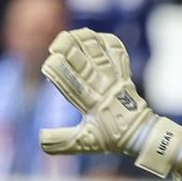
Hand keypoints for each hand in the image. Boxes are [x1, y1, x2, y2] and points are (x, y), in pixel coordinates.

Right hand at [38, 27, 181, 177]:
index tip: (49, 66)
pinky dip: (104, 40)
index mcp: (89, 102)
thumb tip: (40, 140)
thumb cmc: (112, 138)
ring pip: (96, 47)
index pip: (66, 78)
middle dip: (65, 46)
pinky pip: (115, 49)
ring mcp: (113, 76)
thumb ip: (61, 141)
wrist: (141, 133)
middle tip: (57, 47)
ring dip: (82, 38)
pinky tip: (93, 39)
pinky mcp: (123, 71)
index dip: (54, 67)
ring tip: (71, 38)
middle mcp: (101, 85)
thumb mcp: (85, 143)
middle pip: (79, 56)